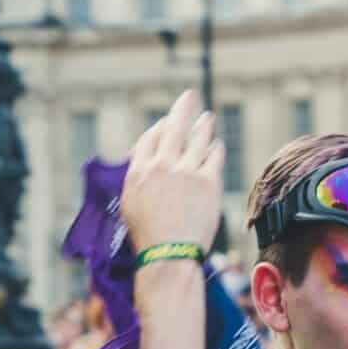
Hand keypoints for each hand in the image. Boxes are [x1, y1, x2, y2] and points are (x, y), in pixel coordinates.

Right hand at [121, 90, 224, 253]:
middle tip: (190, 96)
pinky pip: (214, 157)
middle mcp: (162, 165)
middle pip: (174, 128)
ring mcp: (186, 171)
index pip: (149, 138)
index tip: (166, 124)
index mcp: (139, 170)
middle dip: (183, 109)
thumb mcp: (129, 205)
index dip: (160, 128)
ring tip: (208, 118)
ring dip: (204, 125)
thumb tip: (145, 171)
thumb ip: (138, 181)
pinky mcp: (208, 181)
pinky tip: (218, 145)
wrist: (169, 252)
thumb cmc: (149, 237)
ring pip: (198, 139)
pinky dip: (216, 149)